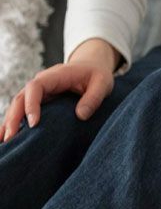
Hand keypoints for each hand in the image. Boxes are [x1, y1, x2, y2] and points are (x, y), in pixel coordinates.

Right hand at [1, 38, 119, 142]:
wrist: (92, 66)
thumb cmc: (97, 74)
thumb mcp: (102, 83)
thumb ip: (93, 98)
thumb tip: (81, 116)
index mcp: (55, 76)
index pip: (35, 87)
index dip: (32, 104)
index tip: (34, 123)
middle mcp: (42, 83)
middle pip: (21, 98)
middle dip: (14, 117)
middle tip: (12, 137)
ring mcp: (39, 93)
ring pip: (18, 106)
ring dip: (10, 122)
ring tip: (6, 141)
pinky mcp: (41, 101)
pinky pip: (24, 111)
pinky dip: (15, 122)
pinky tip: (8, 137)